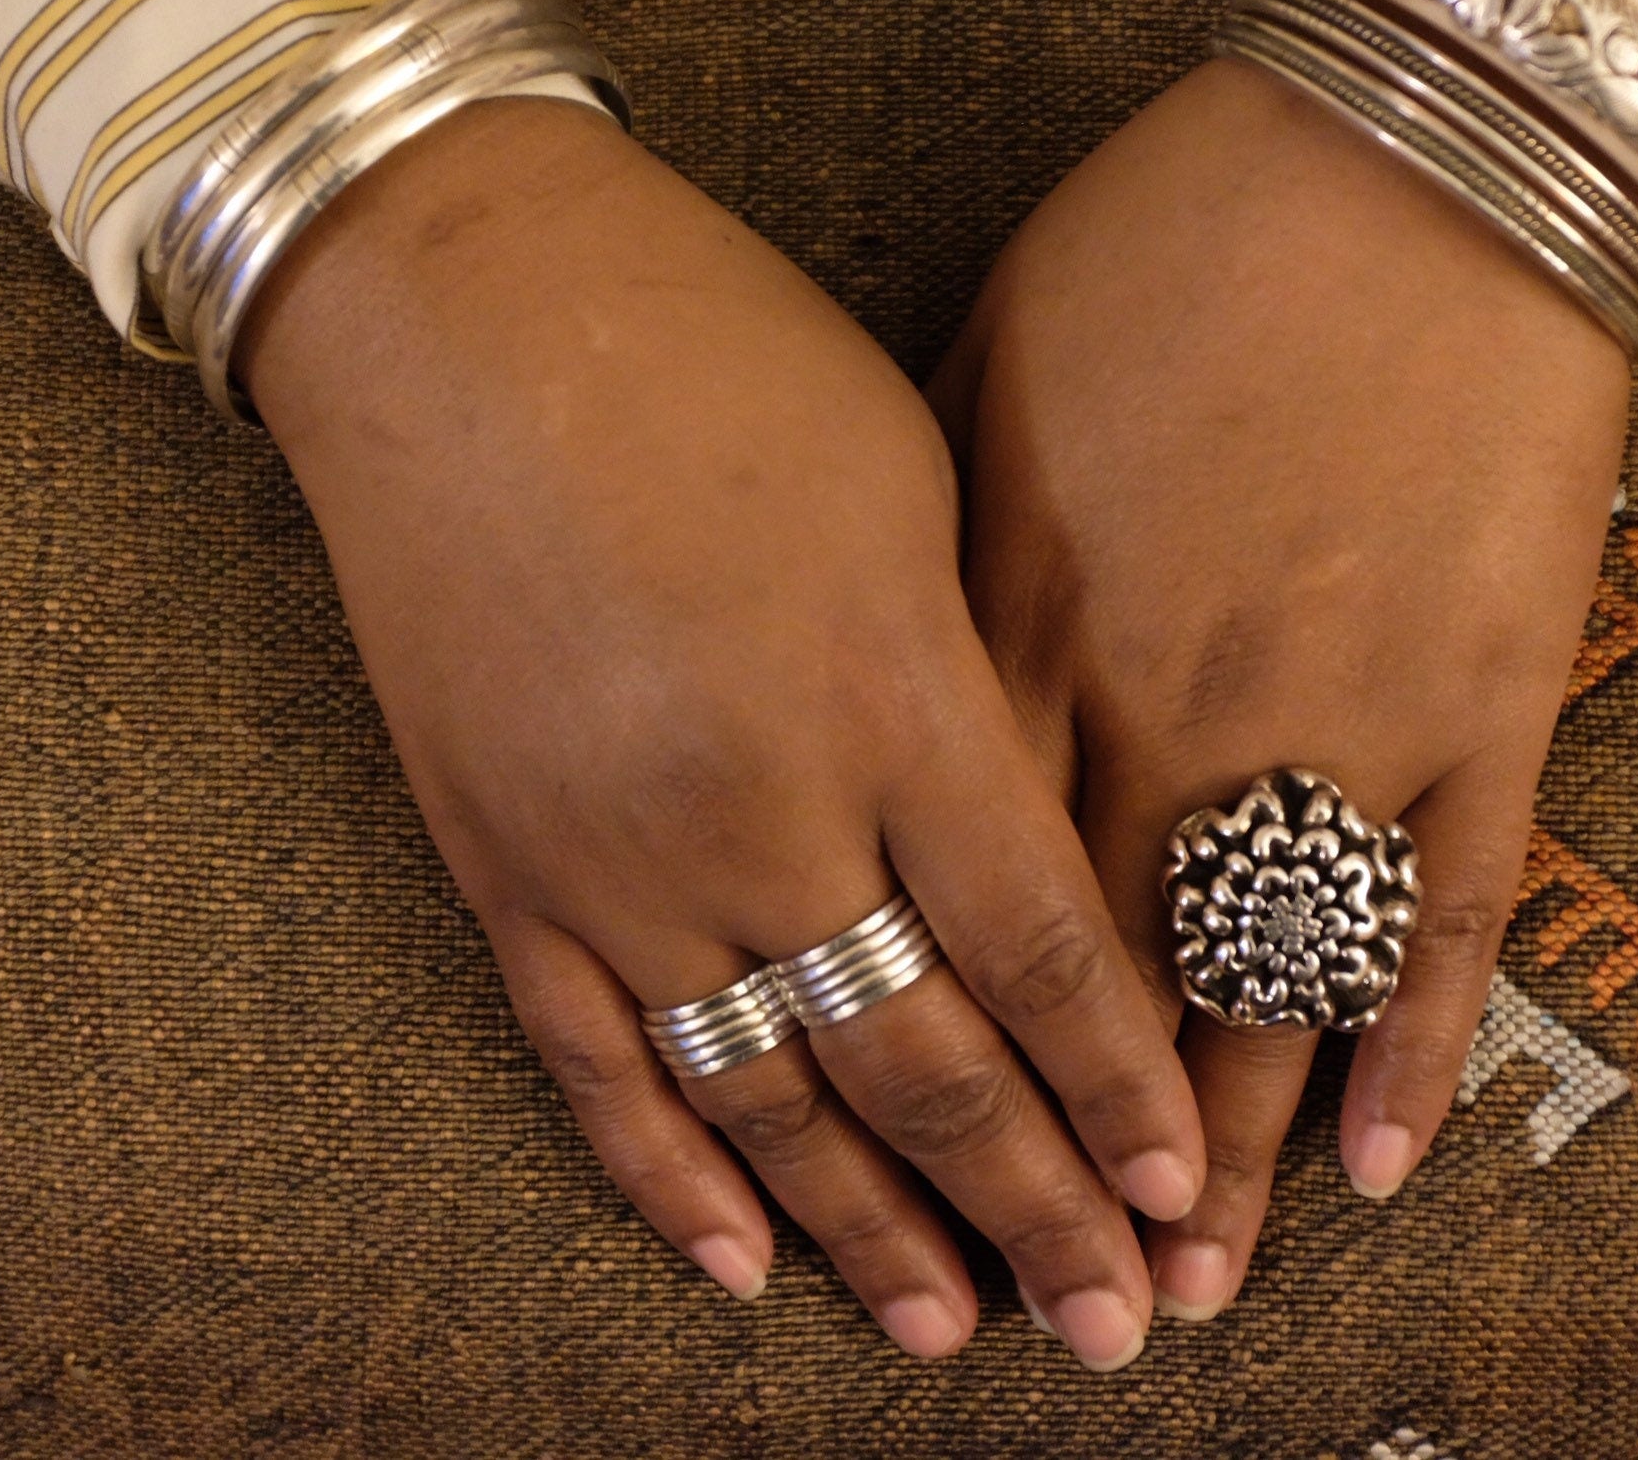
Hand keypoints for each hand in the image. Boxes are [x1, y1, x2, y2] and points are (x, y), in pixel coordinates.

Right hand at [241, 97, 1204, 1367]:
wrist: (452, 302)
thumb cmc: (713, 350)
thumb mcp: (909, 479)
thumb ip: (972, 680)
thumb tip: (1032, 842)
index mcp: (890, 691)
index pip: (1041, 951)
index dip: (1122, 1091)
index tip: (1185, 1189)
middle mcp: (763, 805)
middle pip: (927, 1064)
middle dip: (1039, 1207)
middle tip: (1118, 1325)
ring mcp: (615, 854)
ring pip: (769, 1099)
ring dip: (874, 1233)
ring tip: (960, 1334)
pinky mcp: (500, 864)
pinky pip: (597, 1066)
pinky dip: (671, 1181)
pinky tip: (742, 1268)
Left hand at [930, 57, 1629, 1322]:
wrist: (1419, 144)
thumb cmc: (1177, 235)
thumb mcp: (990, 374)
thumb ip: (936, 556)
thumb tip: (882, 684)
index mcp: (1023, 622)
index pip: (960, 888)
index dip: (940, 1038)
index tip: (906, 1151)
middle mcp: (1163, 701)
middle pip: (1098, 976)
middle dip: (1068, 1150)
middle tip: (1048, 1295)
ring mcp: (1333, 711)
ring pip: (1259, 981)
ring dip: (1222, 1145)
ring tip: (1191, 1287)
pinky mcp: (1482, 697)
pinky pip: (1439, 910)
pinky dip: (1405, 1041)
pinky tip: (1372, 1163)